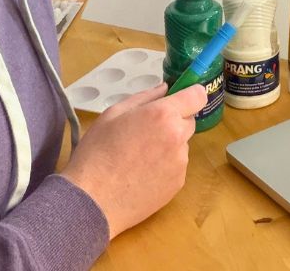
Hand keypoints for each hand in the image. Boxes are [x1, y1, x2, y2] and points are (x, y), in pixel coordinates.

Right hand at [60, 81, 207, 238]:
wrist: (91, 202)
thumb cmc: (96, 153)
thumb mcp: (113, 114)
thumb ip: (144, 97)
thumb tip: (165, 88)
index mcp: (163, 115)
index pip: (198, 95)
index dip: (190, 95)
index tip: (179, 100)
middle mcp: (178, 136)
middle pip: (189, 121)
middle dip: (174, 122)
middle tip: (146, 133)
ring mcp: (180, 162)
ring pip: (182, 145)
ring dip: (169, 146)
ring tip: (139, 158)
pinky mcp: (178, 183)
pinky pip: (177, 167)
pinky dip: (165, 167)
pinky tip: (141, 175)